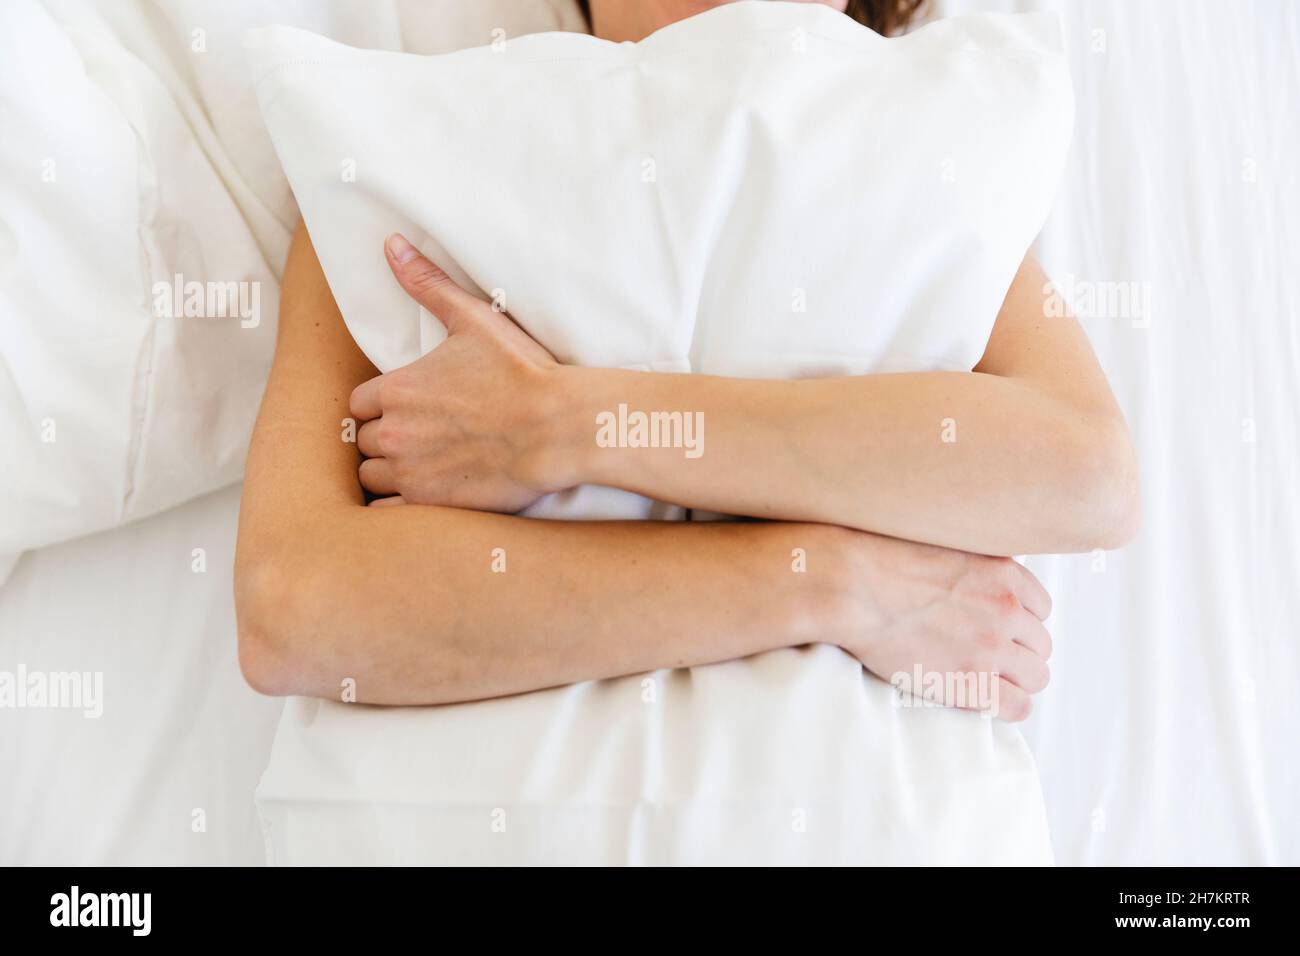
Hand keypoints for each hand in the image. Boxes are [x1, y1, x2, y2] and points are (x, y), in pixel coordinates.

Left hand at [351, 234, 572, 510]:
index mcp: (396, 389)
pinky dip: (400, 504)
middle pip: (363, 442)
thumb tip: (391, 245)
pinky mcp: (430, 504)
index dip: (382, 406)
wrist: (558, 428)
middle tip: (419, 438)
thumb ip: (426, 284)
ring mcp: (410, 472)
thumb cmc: (520, 373)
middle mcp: (394, 433)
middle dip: (384, 439)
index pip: (359, 404)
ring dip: (389, 472)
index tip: (408, 409)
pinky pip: (388, 512)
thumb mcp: (473, 320)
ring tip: (423, 466)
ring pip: (371, 478)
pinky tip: (428, 493)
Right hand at [834, 530, 1052, 721]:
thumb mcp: (944, 543)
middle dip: (1019, 650)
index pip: (1041, 607)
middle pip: (1040, 643)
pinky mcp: (970, 682)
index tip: (999, 628)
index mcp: (1004, 574)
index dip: (1020, 621)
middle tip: (989, 655)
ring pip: (1035, 676)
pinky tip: (987, 699)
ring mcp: (990, 648)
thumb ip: (973, 562)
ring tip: (988, 679)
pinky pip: (1016, 706)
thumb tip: (972, 577)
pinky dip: (1007, 706)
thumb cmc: (881, 561)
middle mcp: (1006, 611)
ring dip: (1017, 679)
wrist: (854, 586)